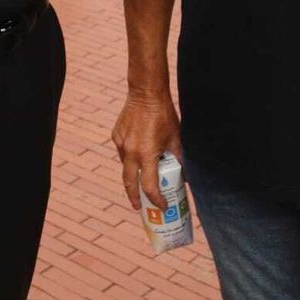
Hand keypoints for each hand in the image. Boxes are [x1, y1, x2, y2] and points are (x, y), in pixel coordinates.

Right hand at [112, 92, 182, 210]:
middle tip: (139, 207)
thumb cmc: (164, 115)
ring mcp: (121, 143)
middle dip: (134, 197)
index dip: (156, 199)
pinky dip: (130, 158)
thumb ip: (177, 158)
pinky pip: (122, 152)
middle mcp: (130, 151)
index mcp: (146, 154)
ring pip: (125, 166)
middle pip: (129, 183)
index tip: (163, 206)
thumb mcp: (175, 139)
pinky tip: (138, 156)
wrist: (145, 93)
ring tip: (139, 183)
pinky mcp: (116, 135)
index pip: (149, 186)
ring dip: (132, 176)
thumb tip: (182, 173)